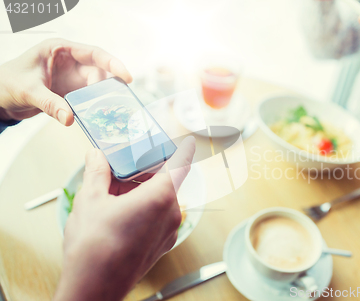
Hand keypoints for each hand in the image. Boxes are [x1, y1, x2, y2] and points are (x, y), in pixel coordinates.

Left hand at [0, 38, 131, 124]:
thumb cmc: (7, 83)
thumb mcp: (28, 91)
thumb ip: (50, 103)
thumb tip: (70, 118)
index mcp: (59, 50)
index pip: (93, 53)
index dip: (113, 63)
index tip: (127, 77)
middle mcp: (69, 62)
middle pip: (99, 71)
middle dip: (108, 86)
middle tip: (116, 102)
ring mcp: (71, 78)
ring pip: (97, 86)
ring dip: (103, 98)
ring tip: (110, 111)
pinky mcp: (71, 92)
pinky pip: (89, 99)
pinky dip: (95, 107)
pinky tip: (100, 117)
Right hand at [53, 136, 195, 300]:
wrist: (94, 289)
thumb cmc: (94, 247)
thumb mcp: (90, 200)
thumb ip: (97, 172)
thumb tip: (96, 156)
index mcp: (160, 196)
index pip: (180, 164)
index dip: (184, 150)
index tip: (188, 141)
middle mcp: (172, 214)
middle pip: (168, 182)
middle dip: (149, 171)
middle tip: (128, 164)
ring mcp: (169, 232)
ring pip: (162, 201)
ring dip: (145, 191)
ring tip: (116, 190)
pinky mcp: (162, 245)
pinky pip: (159, 218)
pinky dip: (146, 209)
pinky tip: (122, 211)